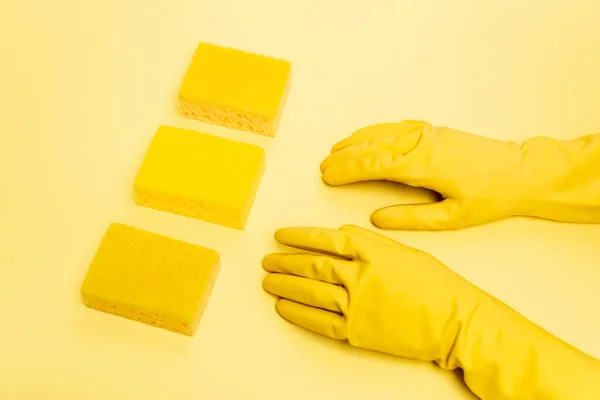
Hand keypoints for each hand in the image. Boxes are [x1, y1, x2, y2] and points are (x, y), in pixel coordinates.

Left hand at [262, 224, 483, 365]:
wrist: (456, 321)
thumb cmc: (437, 284)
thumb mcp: (406, 250)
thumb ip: (371, 240)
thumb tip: (341, 230)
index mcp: (372, 251)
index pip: (325, 239)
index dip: (299, 236)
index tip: (281, 235)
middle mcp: (359, 275)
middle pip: (312, 265)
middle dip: (285, 261)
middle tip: (268, 259)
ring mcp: (356, 304)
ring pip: (310, 292)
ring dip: (284, 285)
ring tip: (267, 281)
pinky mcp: (356, 331)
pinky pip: (318, 322)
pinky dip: (297, 313)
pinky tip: (282, 307)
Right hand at [319, 120, 528, 229]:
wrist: (519, 172)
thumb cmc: (489, 197)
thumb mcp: (451, 218)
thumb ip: (411, 218)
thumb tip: (376, 218)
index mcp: (423, 166)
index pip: (373, 166)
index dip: (347, 171)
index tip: (327, 176)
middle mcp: (422, 143)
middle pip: (372, 147)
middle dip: (344, 156)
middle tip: (323, 166)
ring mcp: (428, 133)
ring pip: (382, 134)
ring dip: (356, 141)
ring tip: (335, 150)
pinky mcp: (434, 130)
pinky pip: (396, 127)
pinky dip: (375, 130)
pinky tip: (365, 135)